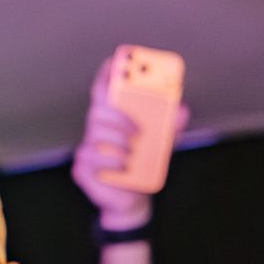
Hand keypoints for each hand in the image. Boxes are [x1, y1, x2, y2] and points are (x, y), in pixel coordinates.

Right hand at [70, 58, 187, 229]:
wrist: (132, 201)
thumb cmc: (141, 167)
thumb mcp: (161, 146)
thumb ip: (171, 127)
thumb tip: (182, 110)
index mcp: (112, 120)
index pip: (103, 92)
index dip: (105, 75)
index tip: (112, 62)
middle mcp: (96, 131)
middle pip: (98, 112)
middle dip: (120, 120)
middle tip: (139, 133)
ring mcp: (86, 149)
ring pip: (96, 135)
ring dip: (119, 145)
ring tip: (133, 156)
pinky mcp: (81, 168)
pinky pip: (91, 158)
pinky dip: (110, 163)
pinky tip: (122, 168)